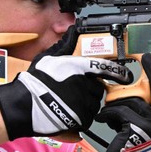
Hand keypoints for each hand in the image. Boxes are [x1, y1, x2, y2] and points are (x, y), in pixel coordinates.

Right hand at [0, 28, 129, 139]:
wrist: (24, 105)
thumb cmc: (35, 81)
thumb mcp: (49, 57)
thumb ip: (65, 46)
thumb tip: (73, 32)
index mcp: (80, 68)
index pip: (106, 68)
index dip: (118, 72)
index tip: (125, 75)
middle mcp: (86, 85)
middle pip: (98, 87)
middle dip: (90, 88)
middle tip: (74, 89)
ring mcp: (85, 103)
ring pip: (94, 103)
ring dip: (85, 102)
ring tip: (67, 100)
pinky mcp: (82, 119)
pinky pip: (88, 117)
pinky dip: (81, 115)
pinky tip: (68, 111)